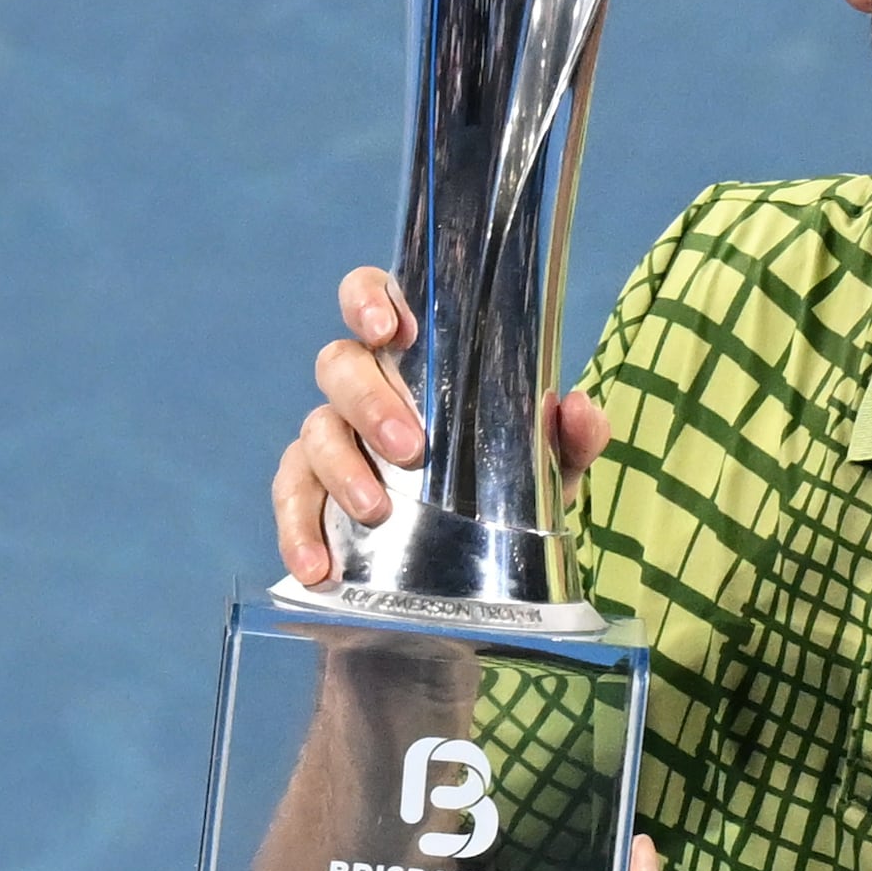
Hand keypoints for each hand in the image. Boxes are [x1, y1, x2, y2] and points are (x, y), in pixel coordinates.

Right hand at [272, 266, 615, 587]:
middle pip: (340, 365)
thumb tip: (580, 408)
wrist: (474, 571)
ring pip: (315, 430)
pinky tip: (318, 566)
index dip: (370, 300)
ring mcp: (332, 438)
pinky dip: (298, 531)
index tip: (389, 329)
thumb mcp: (549, 467)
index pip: (376, 299)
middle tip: (411, 448)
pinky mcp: (311, 492)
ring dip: (343, 468)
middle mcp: (365, 388)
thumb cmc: (506, 488)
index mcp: (417, 359)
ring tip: (376, 512)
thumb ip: (569, 437)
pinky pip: (291, 498)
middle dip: (370, 401)